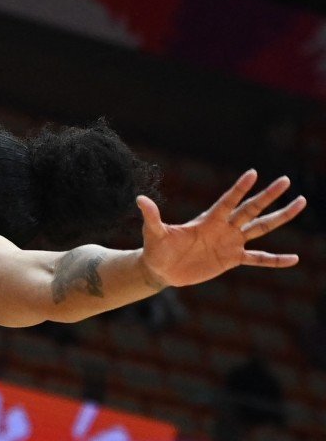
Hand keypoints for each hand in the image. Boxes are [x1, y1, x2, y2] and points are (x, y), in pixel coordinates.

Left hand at [137, 170, 305, 287]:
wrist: (161, 268)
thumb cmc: (156, 248)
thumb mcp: (154, 233)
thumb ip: (151, 217)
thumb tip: (139, 199)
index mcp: (208, 220)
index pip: (227, 201)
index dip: (239, 189)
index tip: (253, 173)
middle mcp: (223, 228)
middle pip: (251, 209)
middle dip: (268, 196)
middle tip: (286, 180)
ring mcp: (230, 243)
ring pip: (261, 228)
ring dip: (280, 217)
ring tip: (300, 203)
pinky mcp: (231, 259)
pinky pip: (258, 259)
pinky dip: (275, 260)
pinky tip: (295, 259)